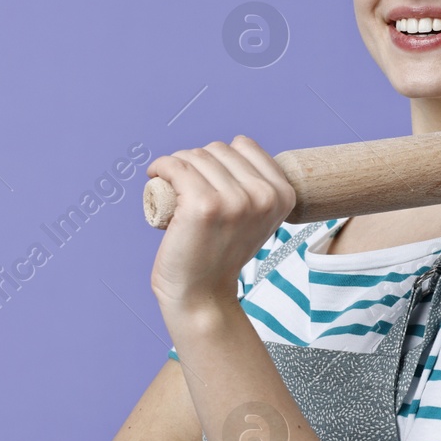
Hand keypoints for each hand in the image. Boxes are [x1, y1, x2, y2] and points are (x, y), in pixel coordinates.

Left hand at [145, 137, 296, 314]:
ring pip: (196, 156)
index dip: (220, 158)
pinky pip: (175, 166)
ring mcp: (235, 201)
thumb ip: (257, 186)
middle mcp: (264, 196)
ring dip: (177, 165)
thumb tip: (238, 146)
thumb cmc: (221, 254)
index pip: (245, 146)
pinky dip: (161, 166)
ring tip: (173, 188)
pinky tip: (157, 176)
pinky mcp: (203, 206)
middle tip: (186, 188)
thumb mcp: (255, 218)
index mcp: (283, 196)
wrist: (202, 295)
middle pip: (218, 149)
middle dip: (197, 162)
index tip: (207, 177)